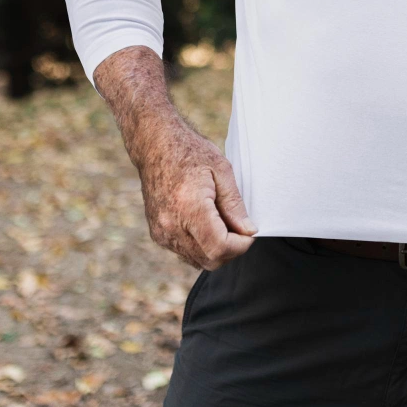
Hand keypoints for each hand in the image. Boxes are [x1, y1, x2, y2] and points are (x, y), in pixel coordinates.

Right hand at [137, 120, 258, 270]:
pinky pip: (185, 253)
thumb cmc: (190, 152)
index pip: (219, 247)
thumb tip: (248, 231)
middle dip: (232, 250)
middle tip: (241, 228)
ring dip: (217, 249)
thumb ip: (235, 204)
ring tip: (224, 222)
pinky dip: (202, 246)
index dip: (241, 245)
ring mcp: (162, 233)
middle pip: (210, 260)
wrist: (156, 146)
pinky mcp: (157, 234)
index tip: (250, 232)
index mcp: (189, 208)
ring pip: (198, 260)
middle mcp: (171, 226)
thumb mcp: (222, 170)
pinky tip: (208, 224)